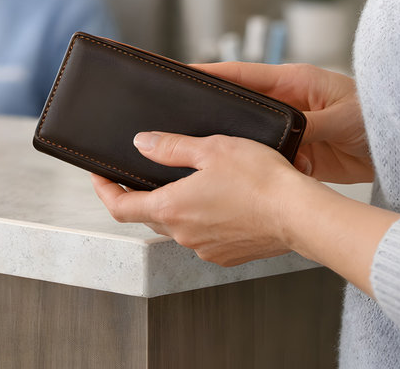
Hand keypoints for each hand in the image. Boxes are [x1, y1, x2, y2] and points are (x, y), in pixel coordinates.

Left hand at [92, 133, 307, 265]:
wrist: (301, 214)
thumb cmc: (261, 179)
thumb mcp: (211, 148)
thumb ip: (171, 147)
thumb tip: (141, 143)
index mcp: (171, 208)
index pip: (119, 207)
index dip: (104, 189)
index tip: (98, 175)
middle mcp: (183, 235)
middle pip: (147, 215)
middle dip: (140, 194)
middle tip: (142, 171)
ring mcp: (205, 248)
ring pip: (177, 225)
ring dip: (175, 205)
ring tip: (189, 180)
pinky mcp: (227, 255)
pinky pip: (202, 235)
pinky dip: (201, 217)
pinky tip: (219, 199)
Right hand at [194, 61, 372, 183]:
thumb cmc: (378, 116)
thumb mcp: (341, 117)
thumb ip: (311, 124)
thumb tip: (286, 137)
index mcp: (294, 82)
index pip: (245, 74)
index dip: (214, 73)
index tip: (186, 73)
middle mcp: (287, 103)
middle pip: (242, 105)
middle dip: (215, 111)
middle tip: (182, 117)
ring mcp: (291, 129)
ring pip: (252, 135)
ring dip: (238, 144)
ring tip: (207, 151)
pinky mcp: (298, 153)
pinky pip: (269, 159)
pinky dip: (261, 167)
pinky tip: (247, 176)